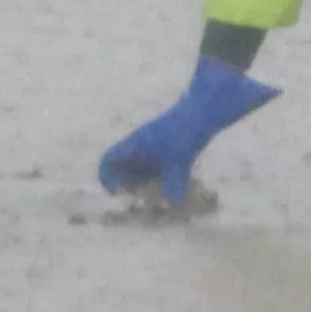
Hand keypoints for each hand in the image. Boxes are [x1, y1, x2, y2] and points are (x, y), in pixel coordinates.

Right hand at [98, 56, 281, 202]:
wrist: (203, 108)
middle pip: (121, 167)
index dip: (106, 179)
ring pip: (138, 167)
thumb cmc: (185, 132)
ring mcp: (153, 145)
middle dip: (126, 184)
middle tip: (139, 197)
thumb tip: (174, 203)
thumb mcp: (179, 161)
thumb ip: (174, 183)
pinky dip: (158, 176)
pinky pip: (154, 164)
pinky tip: (173, 184)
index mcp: (134, 145)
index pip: (108, 161)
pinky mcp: (168, 145)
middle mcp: (139, 145)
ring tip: (157, 194)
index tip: (118, 194)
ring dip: (142, 182)